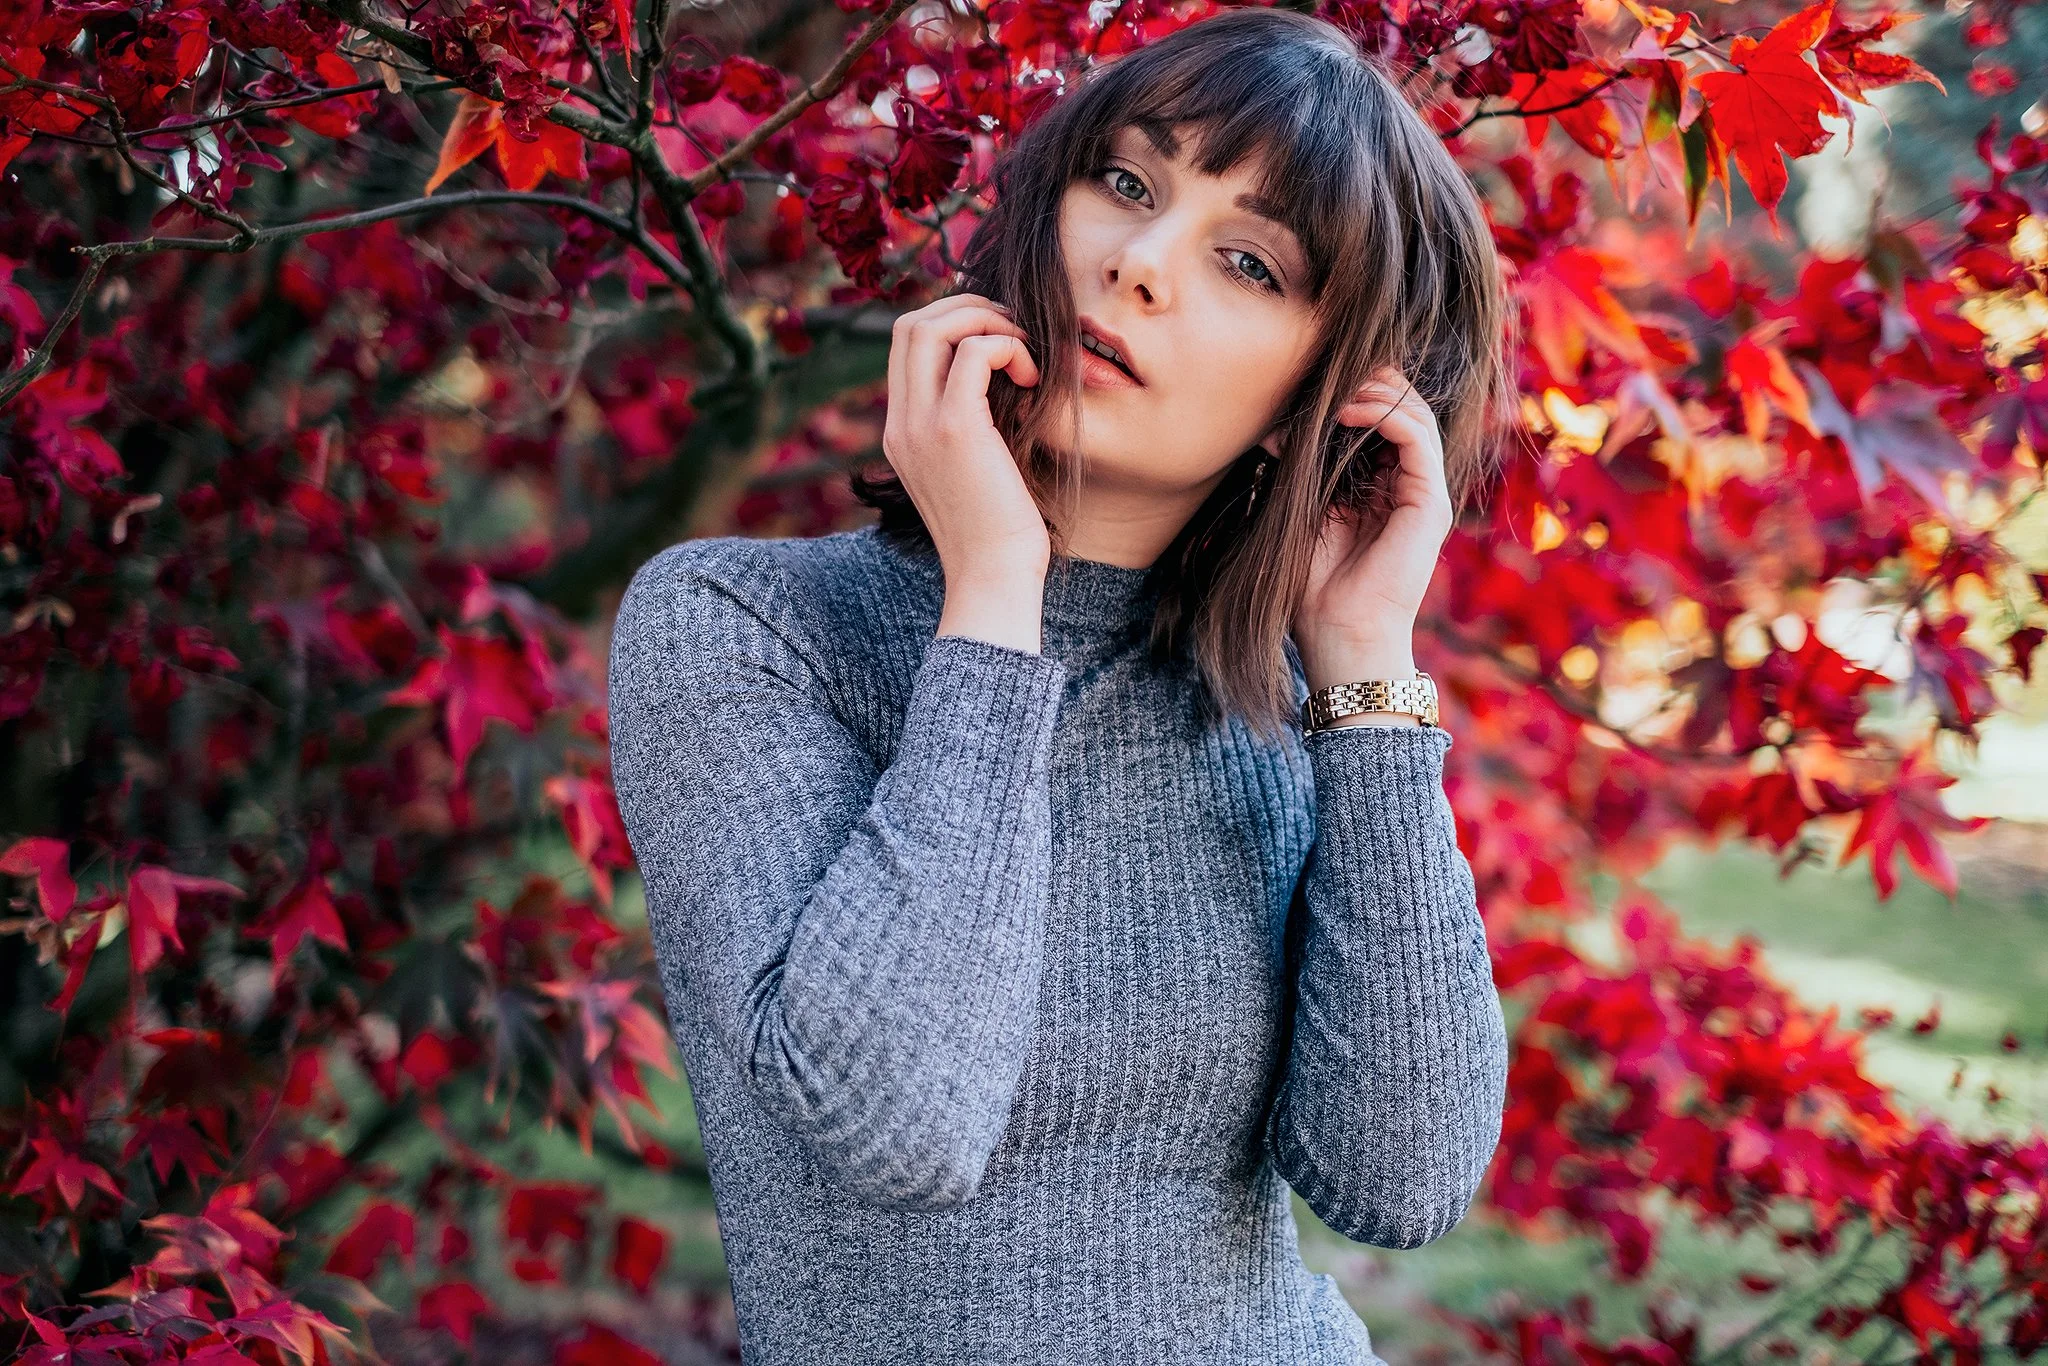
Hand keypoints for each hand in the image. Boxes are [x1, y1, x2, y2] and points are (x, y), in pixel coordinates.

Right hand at [883, 292, 1049, 587]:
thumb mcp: (974, 471)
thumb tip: (1004, 382)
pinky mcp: (954, 429)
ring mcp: (920, 425)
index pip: (906, 347)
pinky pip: (973, 353)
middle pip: (910, 325)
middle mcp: (901, 424)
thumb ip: (972, 427)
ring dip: (985, 321)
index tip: (999, 340)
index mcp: (901, 432)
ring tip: (1023, 350)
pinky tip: (1032, 377)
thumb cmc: (998, 532)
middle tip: (1012, 331)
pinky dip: (1006, 347)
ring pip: (931, 326)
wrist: (993, 578)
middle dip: (966, 310)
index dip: (952, 324)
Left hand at [1291, 368, 1451, 688]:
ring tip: (1337, 393)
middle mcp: (1409, 487)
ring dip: (1376, 394)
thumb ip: (1301, 472)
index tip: (1312, 387)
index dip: (1354, 395)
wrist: (1339, 634)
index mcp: (1382, 489)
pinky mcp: (1431, 503)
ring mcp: (1424, 494)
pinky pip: (1418, 439)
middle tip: (1329, 377)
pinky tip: (1348, 413)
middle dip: (1369, 385)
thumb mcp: (1304, 514)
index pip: (1382, 422)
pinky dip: (1386, 415)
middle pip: (1405, 410)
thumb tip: (1276, 431)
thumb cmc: (1316, 587)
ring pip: (1416, 416)